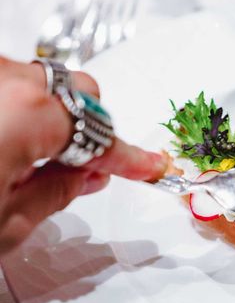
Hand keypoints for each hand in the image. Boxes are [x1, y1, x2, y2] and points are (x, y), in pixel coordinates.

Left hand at [0, 56, 166, 256]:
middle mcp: (1, 78)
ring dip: (53, 118)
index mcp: (25, 113)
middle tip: (86, 168)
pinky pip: (10, 82)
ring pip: (42, 82)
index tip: (151, 166)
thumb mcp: (5, 224)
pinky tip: (6, 140)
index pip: (100, 139)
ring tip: (36, 159)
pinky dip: (21, 108)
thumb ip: (57, 192)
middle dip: (92, 129)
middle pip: (79, 93)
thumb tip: (86, 176)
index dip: (131, 159)